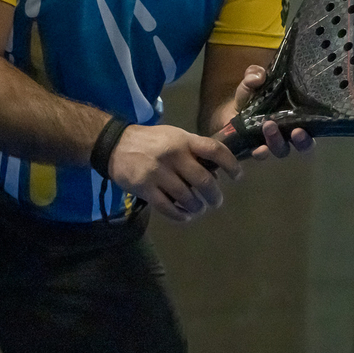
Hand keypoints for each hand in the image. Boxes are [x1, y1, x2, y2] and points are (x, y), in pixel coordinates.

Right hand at [107, 124, 242, 222]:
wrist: (116, 145)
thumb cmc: (151, 141)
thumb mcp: (175, 137)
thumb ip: (194, 151)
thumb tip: (215, 173)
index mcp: (184, 140)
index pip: (214, 150)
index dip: (230, 164)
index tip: (238, 176)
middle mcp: (174, 156)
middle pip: (203, 180)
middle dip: (214, 196)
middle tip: (216, 201)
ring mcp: (159, 173)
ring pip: (187, 197)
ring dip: (197, 207)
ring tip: (198, 208)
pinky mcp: (145, 188)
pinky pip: (168, 207)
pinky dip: (179, 215)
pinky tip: (184, 215)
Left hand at [233, 65, 314, 160]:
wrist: (228, 112)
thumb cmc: (248, 98)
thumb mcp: (251, 84)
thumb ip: (253, 75)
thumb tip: (259, 77)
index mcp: (293, 116)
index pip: (310, 127)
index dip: (311, 132)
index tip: (307, 126)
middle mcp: (287, 133)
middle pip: (302, 144)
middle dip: (302, 141)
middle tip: (296, 131)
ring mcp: (272, 143)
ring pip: (282, 150)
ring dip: (278, 141)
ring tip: (269, 126)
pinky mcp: (255, 150)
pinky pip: (261, 156)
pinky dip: (260, 153)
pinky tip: (258, 149)